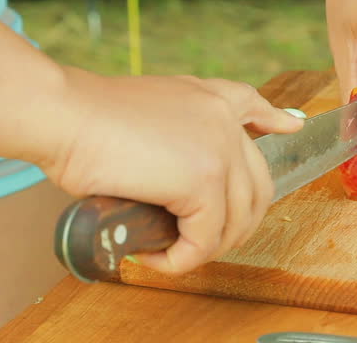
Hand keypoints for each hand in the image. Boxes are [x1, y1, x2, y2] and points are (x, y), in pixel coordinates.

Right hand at [41, 68, 304, 274]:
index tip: (291, 126)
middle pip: (257, 185)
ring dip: (206, 247)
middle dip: (236, 224)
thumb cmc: (87, 118)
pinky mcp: (204, 181)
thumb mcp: (144, 110)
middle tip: (200, 242)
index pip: (254, 105)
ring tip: (170, 253)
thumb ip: (176, 130)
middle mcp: (225, 120)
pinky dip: (181, 258)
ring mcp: (220, 150)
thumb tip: (177, 171)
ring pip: (236, 219)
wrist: (65, 115)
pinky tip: (154, 256)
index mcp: (210, 99)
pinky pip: (205, 238)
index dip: (275, 120)